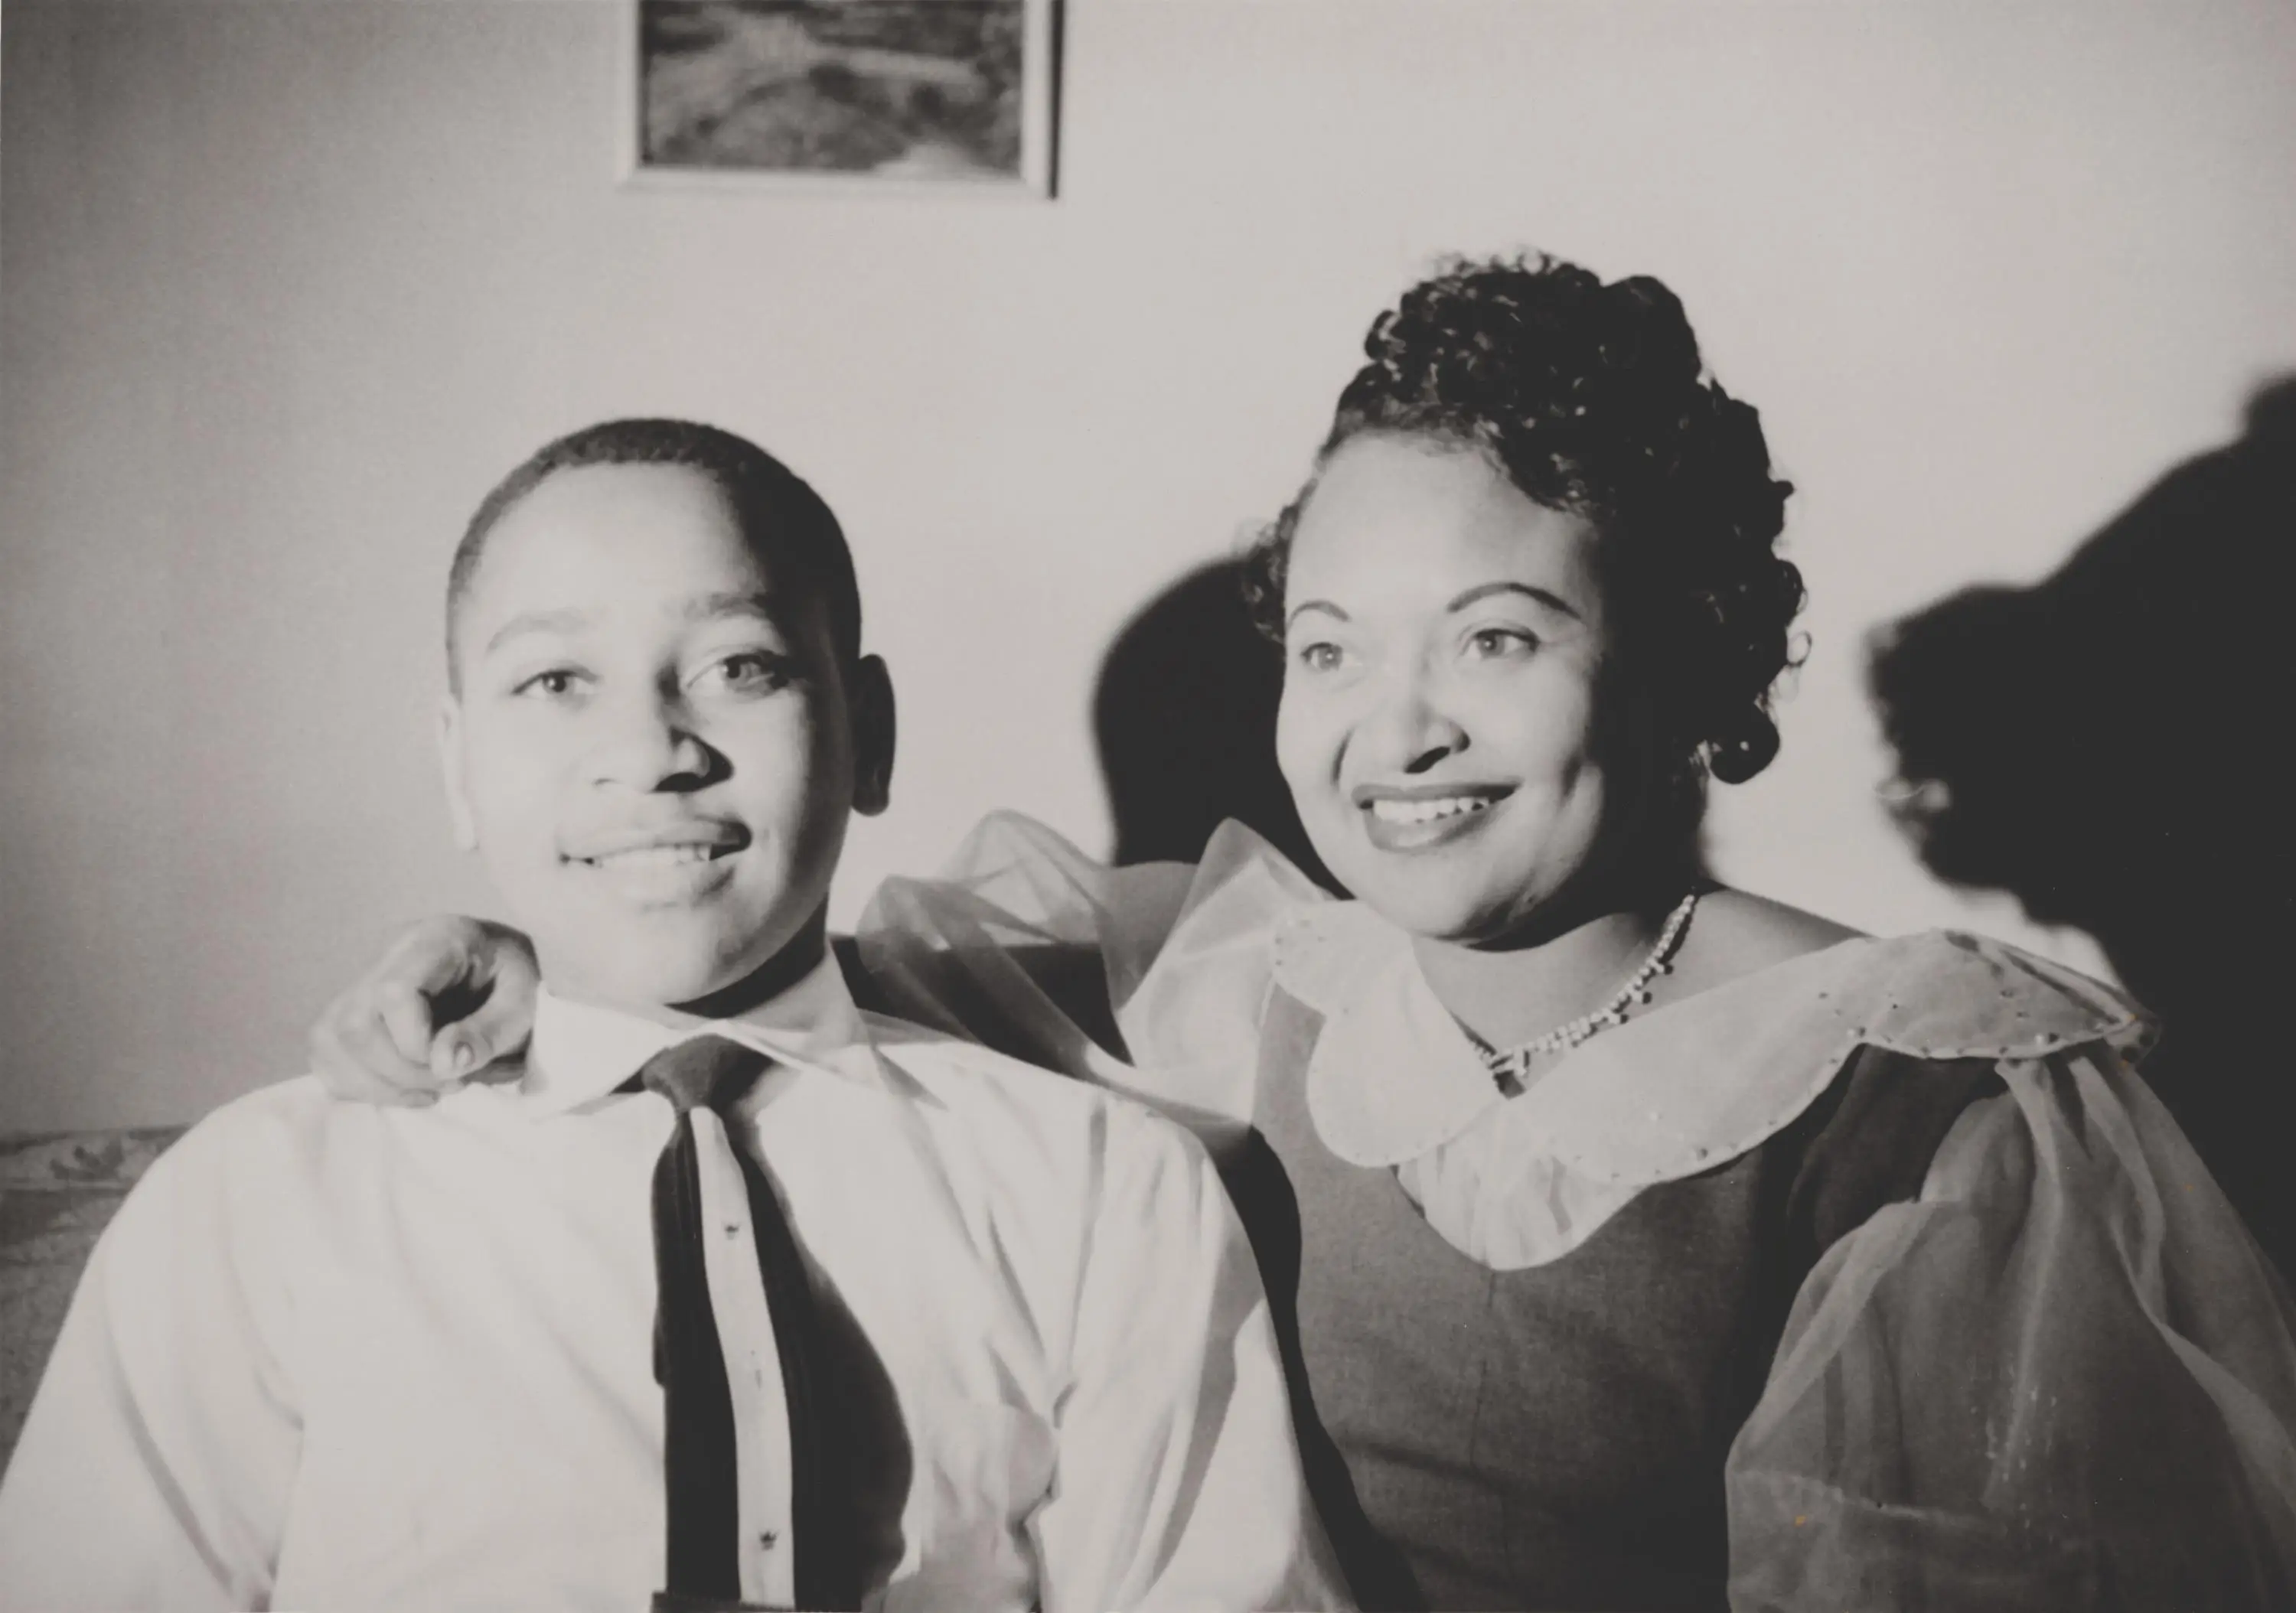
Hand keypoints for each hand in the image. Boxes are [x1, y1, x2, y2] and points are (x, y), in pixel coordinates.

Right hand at [308, 916, 540, 1105]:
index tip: (453, 1066)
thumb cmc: (515, 980)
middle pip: (353, 1023)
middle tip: (448, 1084)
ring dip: (377, 1083)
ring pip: (329, 1039)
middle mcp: (388, 953)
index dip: (414, 1043)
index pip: (394, 992)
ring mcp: (362, 979)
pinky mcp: (349, 1006)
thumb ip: (488, 1033)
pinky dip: (359, 1083)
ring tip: (429, 1089)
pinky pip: (325, 1052)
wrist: (502, 965)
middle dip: (398, 1071)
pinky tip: (402, 1087)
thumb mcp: (524, 1004)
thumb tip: (442, 1065)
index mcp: (435, 940)